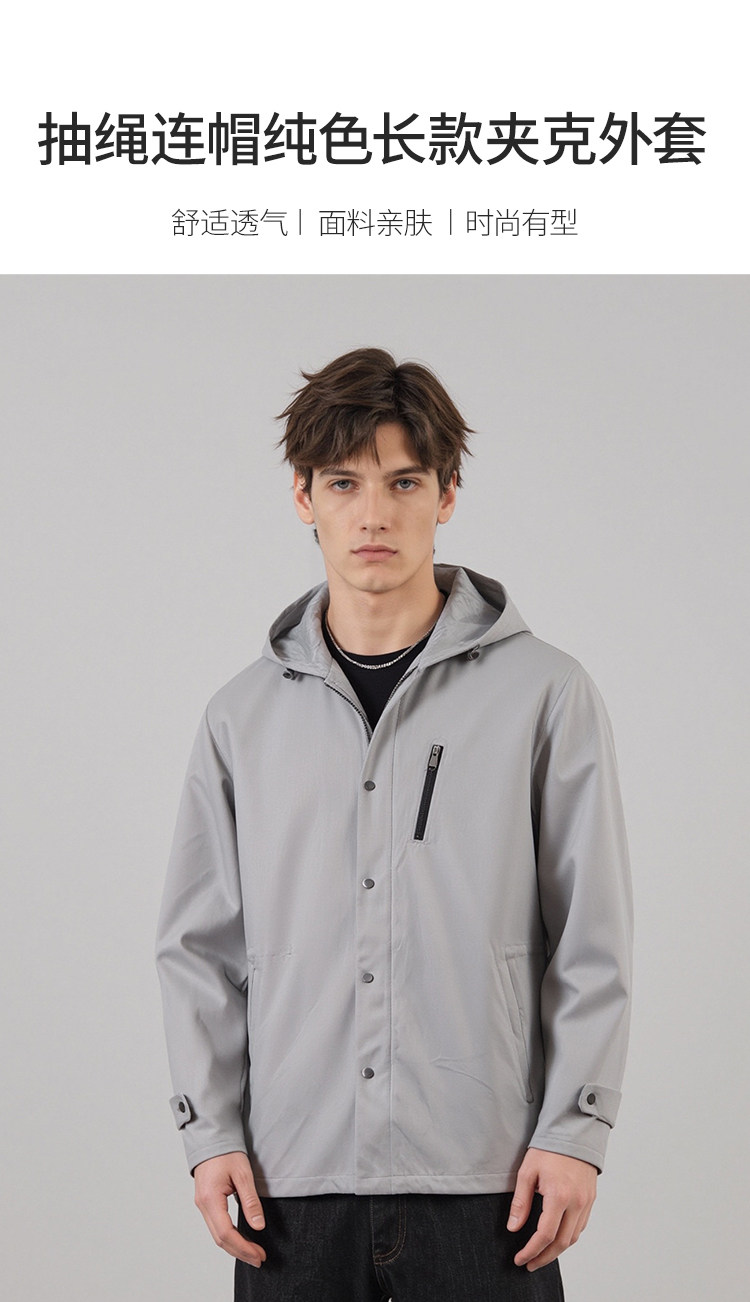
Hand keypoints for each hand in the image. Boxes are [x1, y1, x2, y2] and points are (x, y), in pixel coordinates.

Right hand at [193, 1151, 266, 1267]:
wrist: (211, 1137)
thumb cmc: (226, 1152)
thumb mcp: (243, 1174)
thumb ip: (250, 1200)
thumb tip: (258, 1225)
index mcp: (210, 1199)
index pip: (226, 1233)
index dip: (244, 1247)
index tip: (259, 1254)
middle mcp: (203, 1205)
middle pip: (220, 1239)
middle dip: (240, 1252)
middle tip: (259, 1259)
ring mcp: (202, 1205)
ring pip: (217, 1235)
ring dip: (235, 1246)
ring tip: (253, 1252)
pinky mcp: (206, 1202)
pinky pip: (216, 1226)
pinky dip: (229, 1237)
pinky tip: (241, 1239)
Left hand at [507, 1148, 596, 1271]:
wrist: (573, 1131)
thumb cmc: (548, 1149)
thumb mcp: (527, 1171)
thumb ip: (521, 1202)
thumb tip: (513, 1227)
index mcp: (559, 1195)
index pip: (545, 1235)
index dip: (531, 1251)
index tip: (520, 1259)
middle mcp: (577, 1202)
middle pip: (561, 1243)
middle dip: (544, 1257)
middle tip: (530, 1264)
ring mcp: (586, 1202)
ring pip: (573, 1237)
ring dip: (557, 1250)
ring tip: (541, 1254)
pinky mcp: (591, 1199)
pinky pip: (581, 1226)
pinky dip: (568, 1237)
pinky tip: (556, 1237)